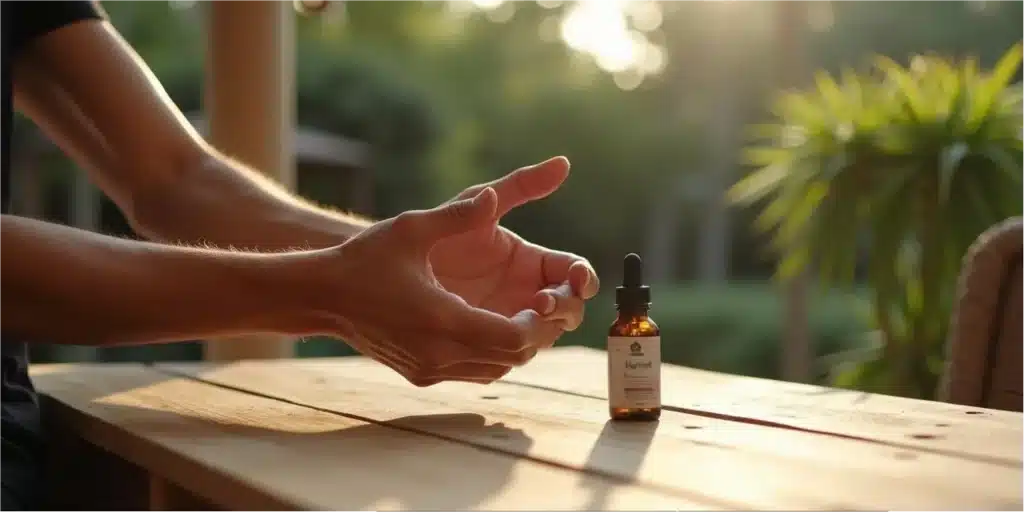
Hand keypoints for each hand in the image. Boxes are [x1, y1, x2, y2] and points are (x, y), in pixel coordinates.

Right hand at [321, 187, 550, 386]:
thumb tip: (491, 196)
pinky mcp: (420, 375)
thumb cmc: (365, 259)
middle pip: (511, 359)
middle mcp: (439, 353)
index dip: (537, 322)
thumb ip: (457, 214)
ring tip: (522, 314)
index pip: (513, 337)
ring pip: (495, 370)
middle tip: (544, 306)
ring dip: (514, 346)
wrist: (321, 296)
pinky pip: (473, 373)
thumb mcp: (411, 228)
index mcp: (442, 319)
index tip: (542, 298)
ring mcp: (429, 369)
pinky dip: (491, 355)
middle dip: (535, 334)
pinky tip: (491, 325)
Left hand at [429, 156, 599, 351]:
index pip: (571, 272)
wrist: (359, 281)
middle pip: (567, 310)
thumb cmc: (411, 236)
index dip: (581, 278)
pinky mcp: (480, 349)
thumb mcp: (464, 207)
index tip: (576, 281)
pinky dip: (510, 354)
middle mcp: (520, 294)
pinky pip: (506, 358)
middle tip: (542, 305)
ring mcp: (501, 322)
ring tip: (519, 327)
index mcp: (526, 261)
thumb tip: (562, 163)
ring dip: (540, 335)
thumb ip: (513, 188)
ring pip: (540, 338)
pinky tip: (495, 346)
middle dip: (565, 309)